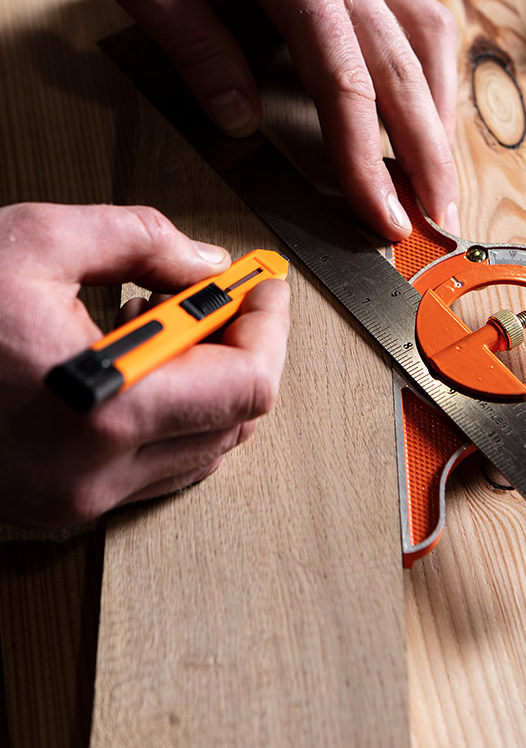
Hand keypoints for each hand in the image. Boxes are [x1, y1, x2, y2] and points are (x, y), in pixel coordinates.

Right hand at [0, 202, 289, 527]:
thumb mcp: (37, 239)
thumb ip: (141, 239)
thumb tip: (206, 265)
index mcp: (103, 409)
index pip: (247, 386)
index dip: (267, 327)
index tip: (263, 287)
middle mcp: (94, 473)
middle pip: (233, 422)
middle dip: (240, 349)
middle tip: (220, 298)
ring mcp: (75, 501)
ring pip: (199, 451)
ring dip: (206, 383)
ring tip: (164, 322)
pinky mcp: (57, 508)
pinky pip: (152, 469)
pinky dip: (168, 415)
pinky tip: (135, 364)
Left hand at [76, 0, 459, 239]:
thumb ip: (197, 50)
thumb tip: (243, 123)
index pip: (345, 81)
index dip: (365, 159)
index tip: (379, 216)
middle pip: (404, 69)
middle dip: (427, 153)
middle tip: (440, 220)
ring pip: (424, 38)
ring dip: (441, 110)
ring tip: (440, 173)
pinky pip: (411, 13)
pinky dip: (429, 66)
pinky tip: (426, 103)